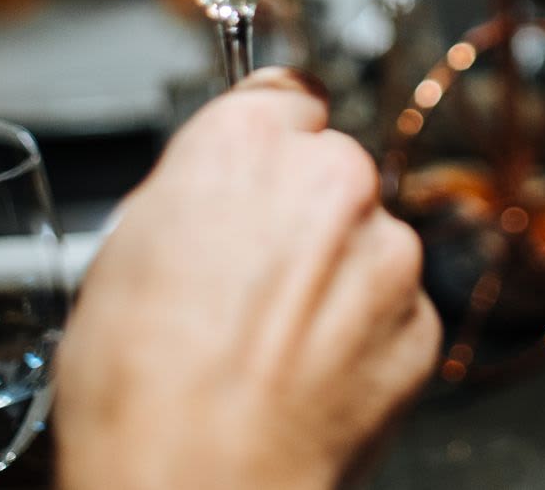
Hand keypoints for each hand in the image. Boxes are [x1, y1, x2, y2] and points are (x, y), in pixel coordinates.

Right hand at [56, 69, 439, 489]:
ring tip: (272, 342)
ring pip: (369, 241)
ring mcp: (387, 252)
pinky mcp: (420, 322)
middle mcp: (332, 180)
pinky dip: (362, 335)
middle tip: (251, 279)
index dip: (271, 137)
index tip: (266, 162)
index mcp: (249, 143)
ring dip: (336, 276)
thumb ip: (193, 192)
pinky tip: (307, 375)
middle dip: (303, 212)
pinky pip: (392, 310)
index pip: (286, 94)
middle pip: (332, 169)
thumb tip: (213, 190)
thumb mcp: (124, 250)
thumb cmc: (140, 385)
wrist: (195, 486)